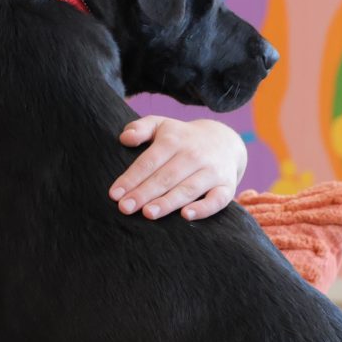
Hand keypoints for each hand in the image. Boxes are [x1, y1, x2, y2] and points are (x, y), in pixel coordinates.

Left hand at [111, 116, 245, 220]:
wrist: (224, 140)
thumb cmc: (181, 137)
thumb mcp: (161, 125)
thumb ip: (140, 128)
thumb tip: (125, 138)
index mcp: (174, 141)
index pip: (149, 161)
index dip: (131, 178)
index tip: (114, 194)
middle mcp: (194, 155)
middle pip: (166, 177)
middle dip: (144, 193)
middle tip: (125, 208)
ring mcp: (212, 171)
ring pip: (188, 189)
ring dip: (168, 202)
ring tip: (148, 214)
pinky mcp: (227, 186)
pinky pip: (218, 199)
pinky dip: (204, 208)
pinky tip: (186, 216)